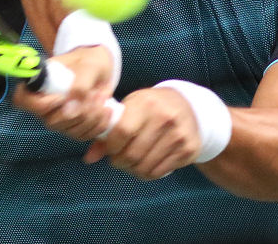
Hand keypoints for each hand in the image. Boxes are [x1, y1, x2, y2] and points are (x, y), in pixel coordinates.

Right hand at [13, 45, 116, 139]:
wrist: (100, 70)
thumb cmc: (89, 62)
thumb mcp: (88, 66)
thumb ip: (80, 84)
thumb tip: (72, 108)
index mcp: (39, 83)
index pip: (22, 100)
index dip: (40, 104)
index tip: (62, 97)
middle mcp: (44, 105)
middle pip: (51, 122)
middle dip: (79, 111)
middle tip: (94, 94)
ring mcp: (57, 118)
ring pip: (70, 131)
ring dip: (92, 117)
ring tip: (101, 97)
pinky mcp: (72, 128)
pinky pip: (83, 135)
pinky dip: (99, 124)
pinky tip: (105, 109)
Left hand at [84, 86, 201, 179]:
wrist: (188, 106)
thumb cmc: (151, 107)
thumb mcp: (130, 108)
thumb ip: (109, 131)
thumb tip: (89, 159)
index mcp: (146, 103)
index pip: (122, 132)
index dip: (112, 147)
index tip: (111, 149)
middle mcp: (164, 118)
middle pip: (132, 154)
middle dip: (120, 162)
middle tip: (119, 160)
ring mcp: (178, 135)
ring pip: (145, 167)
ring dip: (133, 170)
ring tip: (132, 162)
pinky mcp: (188, 149)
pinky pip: (159, 172)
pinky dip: (147, 173)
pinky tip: (146, 164)